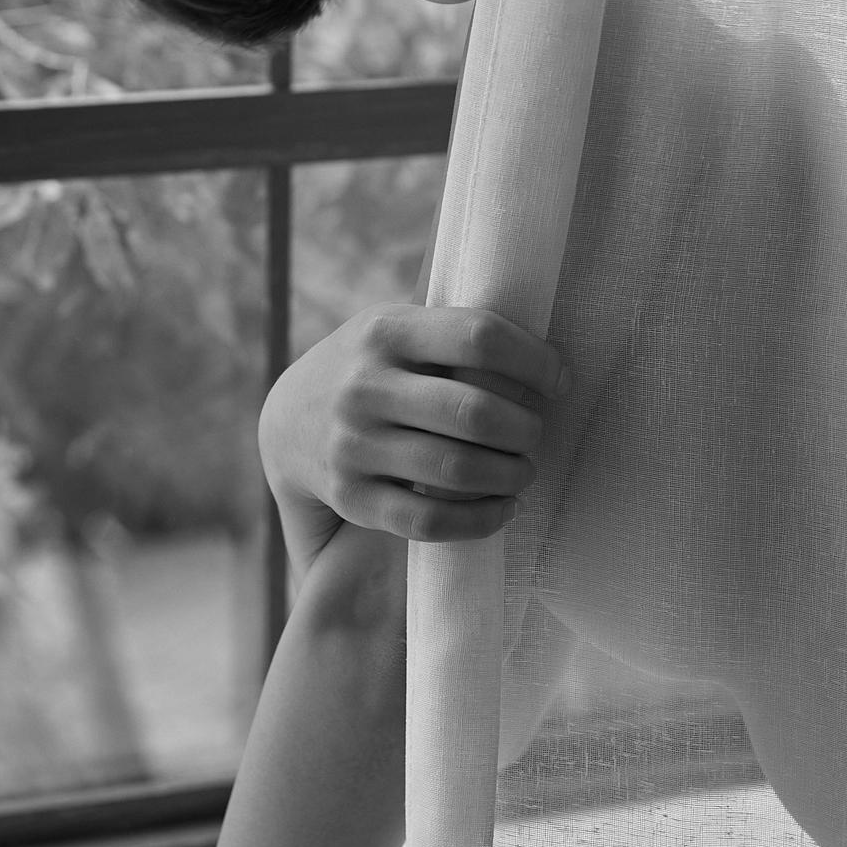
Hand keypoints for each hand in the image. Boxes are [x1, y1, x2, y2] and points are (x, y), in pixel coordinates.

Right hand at [259, 303, 568, 568]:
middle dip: (526, 428)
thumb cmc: (372, 366)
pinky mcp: (353, 498)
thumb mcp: (396, 326)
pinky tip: (503, 506)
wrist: (288, 419)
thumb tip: (547, 345)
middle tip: (536, 433)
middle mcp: (365, 386)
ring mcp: (354, 445)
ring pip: (457, 469)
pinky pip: (430, 520)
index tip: (559, 379)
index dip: (534, 361)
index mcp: (385, 331)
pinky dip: (481, 518)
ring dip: (511, 473)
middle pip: (475, 412)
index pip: (479, 338)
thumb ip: (455, 327)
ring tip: (524, 469)